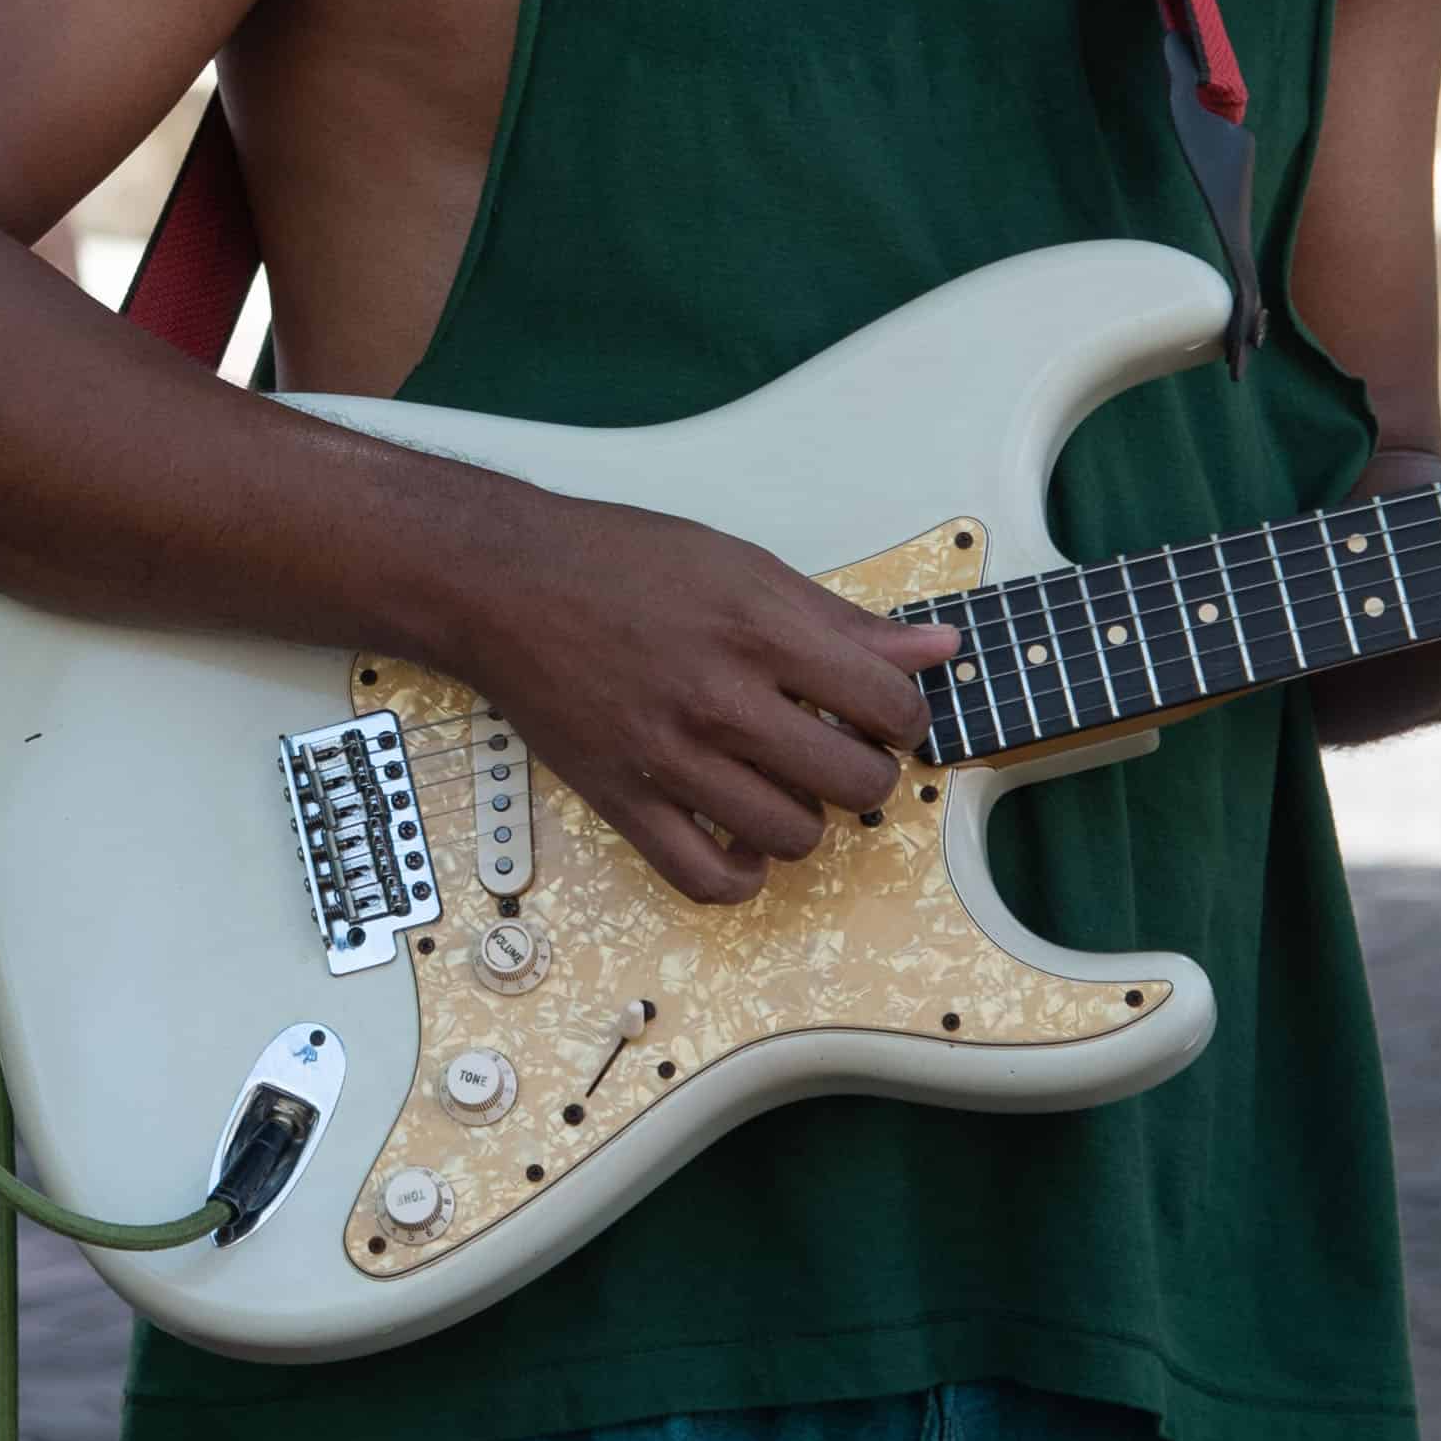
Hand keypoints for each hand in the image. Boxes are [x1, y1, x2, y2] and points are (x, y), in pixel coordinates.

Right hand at [449, 501, 964, 907]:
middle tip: (841, 749)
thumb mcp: (743, 565)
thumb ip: (842, 618)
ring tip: (787, 785)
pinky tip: (742, 840)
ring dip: (809, 820)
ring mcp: (670, 758)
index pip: (887, 706)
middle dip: (868, 772)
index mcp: (758, 630)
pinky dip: (741, 875)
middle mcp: (719, 699)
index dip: (905, 717)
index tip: (884, 712)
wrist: (504, 584)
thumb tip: (936, 647)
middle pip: (854, 782)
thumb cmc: (619, 561)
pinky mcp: (624, 801)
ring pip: (792, 836)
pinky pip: (705, 879)